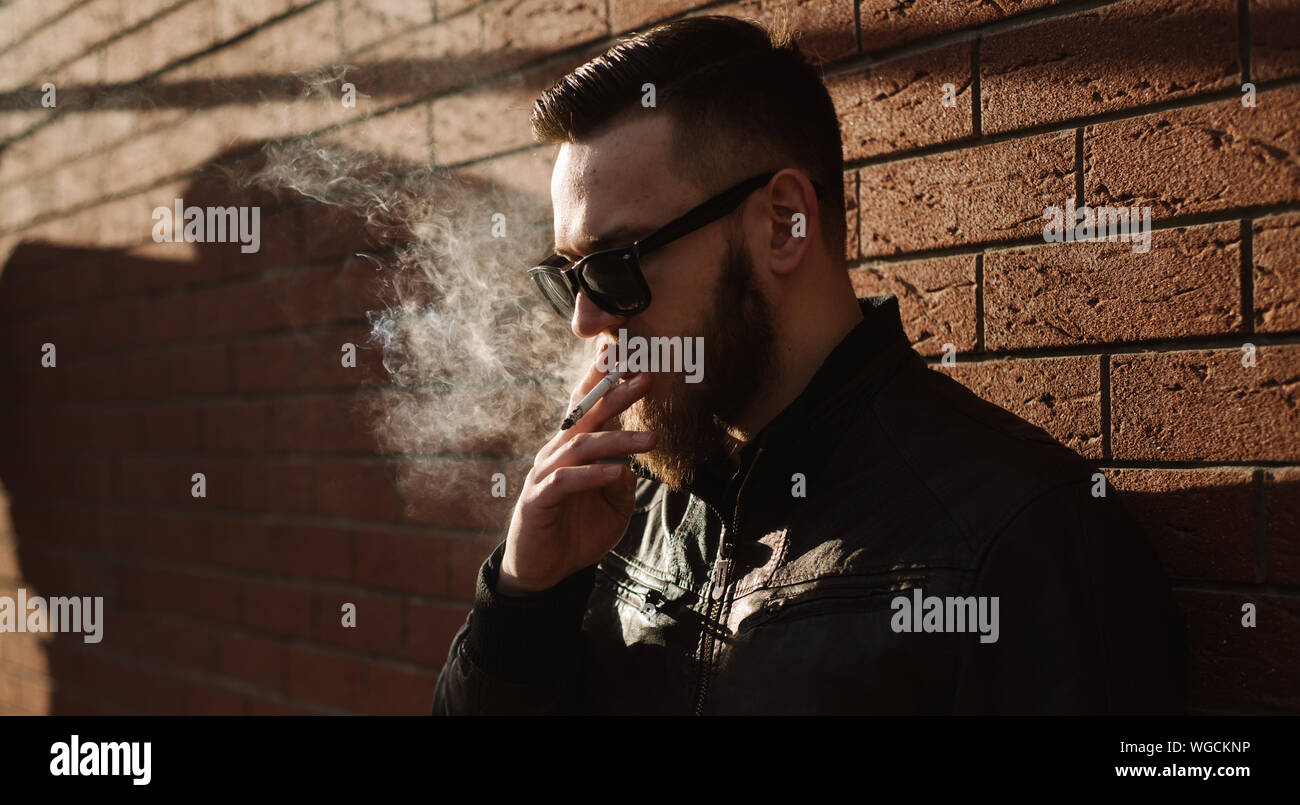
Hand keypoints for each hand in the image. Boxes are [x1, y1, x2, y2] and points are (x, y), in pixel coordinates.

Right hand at [497, 344, 656, 594]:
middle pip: (586, 415)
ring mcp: (545, 474)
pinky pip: (566, 481)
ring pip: (581, 447)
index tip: (629, 356)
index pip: (589, 407)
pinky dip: (592, 474)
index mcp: (574, 449)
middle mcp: (557, 453)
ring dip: (618, 440)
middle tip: (647, 378)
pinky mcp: (538, 499)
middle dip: (616, 393)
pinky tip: (616, 472)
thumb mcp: (613, 505)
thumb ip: (622, 480)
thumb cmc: (578, 532)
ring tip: (652, 439)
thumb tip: (632, 461)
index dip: (604, 380)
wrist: (545, 572)